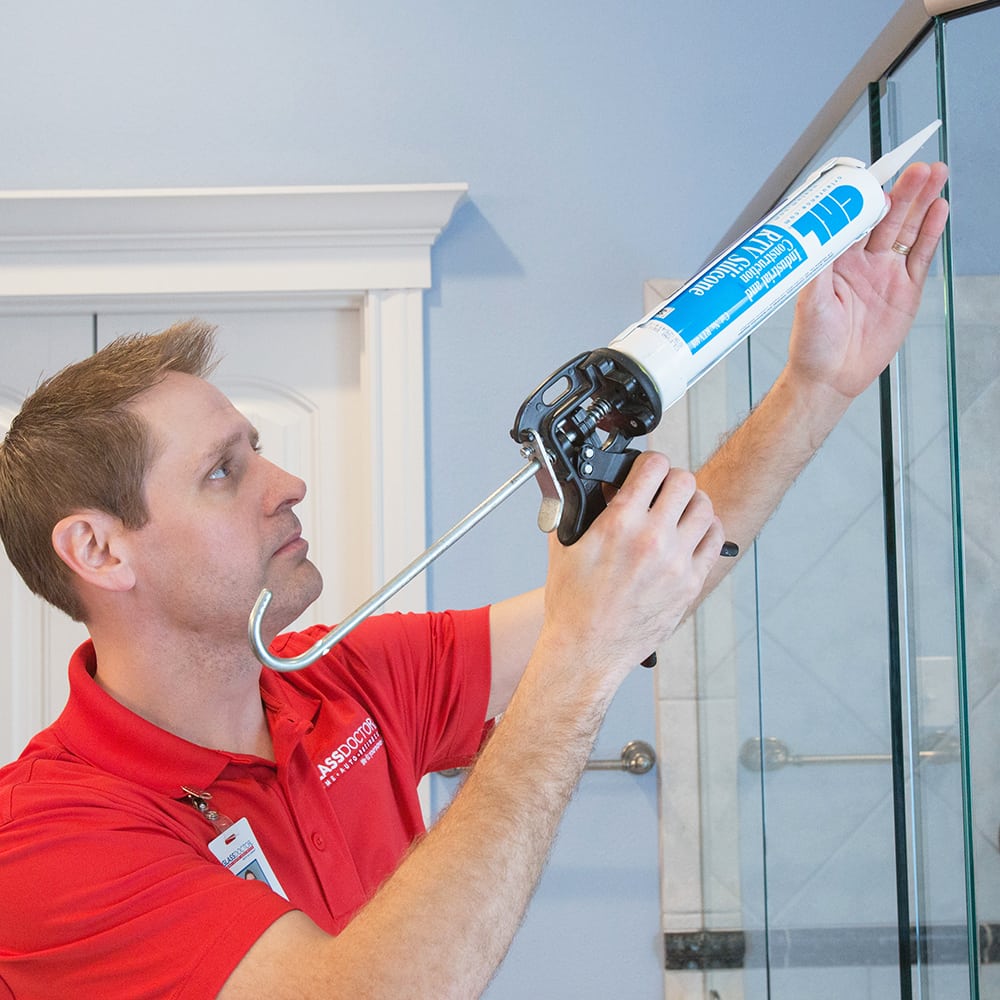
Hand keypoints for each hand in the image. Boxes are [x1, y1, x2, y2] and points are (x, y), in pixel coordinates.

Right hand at [539, 451, 722, 682]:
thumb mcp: (564, 546)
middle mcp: (653, 539)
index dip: (648, 461)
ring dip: (691, 501)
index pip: (653, 466)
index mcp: (620, 523)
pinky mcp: (690, 583)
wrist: (588, 649)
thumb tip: (578, 485)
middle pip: (685, 481)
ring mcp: (676, 562)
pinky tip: (691, 531)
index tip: (644, 468)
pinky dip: (706, 528)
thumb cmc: (573, 605)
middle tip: (661, 488)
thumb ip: (574, 509)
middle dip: (671, 478)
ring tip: (678, 509)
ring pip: (704, 507)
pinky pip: (714, 540)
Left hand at [787, 160, 949, 403]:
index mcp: (834, 259)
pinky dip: (930, 233)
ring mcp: (884, 273)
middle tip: (918, 168)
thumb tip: (823, 234)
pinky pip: (920, 256)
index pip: (854, 217)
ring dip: (920, 203)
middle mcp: (861, 261)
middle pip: (886, 217)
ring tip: (934, 176)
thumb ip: (819, 266)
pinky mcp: (905, 290)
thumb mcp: (809, 300)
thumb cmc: (810, 342)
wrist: (829, 377)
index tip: (878, 171)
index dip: (868, 195)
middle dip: (903, 191)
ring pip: (906, 230)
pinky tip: (939, 210)